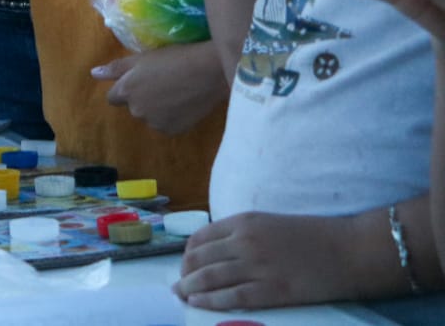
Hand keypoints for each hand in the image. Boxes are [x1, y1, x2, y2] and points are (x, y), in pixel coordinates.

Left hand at [91, 42, 225, 134]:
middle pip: (133, 107)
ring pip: (150, 116)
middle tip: (162, 83)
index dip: (125, 88)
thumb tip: (93, 74)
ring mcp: (155, 123)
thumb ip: (115, 68)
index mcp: (126, 91)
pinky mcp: (173, 131)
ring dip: (156, 109)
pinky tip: (184, 104)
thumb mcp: (141, 58)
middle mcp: (136, 111)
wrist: (208, 72)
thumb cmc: (174, 59)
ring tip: (175, 92)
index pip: (113, 97)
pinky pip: (166, 125)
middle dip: (141, 98)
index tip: (140, 81)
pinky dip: (171, 117)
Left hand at [175, 211, 358, 308]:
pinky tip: (198, 304)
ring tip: (181, 296)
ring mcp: (257, 266)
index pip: (200, 238)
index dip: (187, 254)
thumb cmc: (313, 237)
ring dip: (190, 288)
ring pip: (211, 278)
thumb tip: (217, 252)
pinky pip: (232, 297)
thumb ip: (242, 234)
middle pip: (201, 259)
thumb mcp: (269, 224)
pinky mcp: (272, 290)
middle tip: (178, 286)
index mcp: (243, 222)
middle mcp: (245, 242)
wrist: (349, 251)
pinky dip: (210, 301)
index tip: (185, 266)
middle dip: (184, 274)